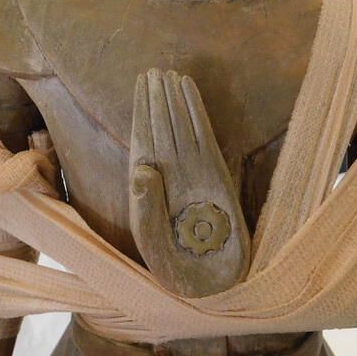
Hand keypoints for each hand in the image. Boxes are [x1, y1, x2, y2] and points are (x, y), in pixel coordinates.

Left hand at [130, 69, 250, 296]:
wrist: (208, 286)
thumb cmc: (175, 269)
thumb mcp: (152, 244)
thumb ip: (146, 208)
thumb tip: (143, 169)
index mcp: (147, 188)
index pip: (143, 139)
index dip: (141, 111)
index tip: (140, 84)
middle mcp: (169, 175)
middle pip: (161, 127)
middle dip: (156, 99)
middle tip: (154, 69)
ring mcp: (193, 174)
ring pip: (180, 128)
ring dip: (174, 101)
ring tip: (170, 74)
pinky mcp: (216, 177)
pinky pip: (204, 139)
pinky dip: (197, 115)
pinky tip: (191, 95)